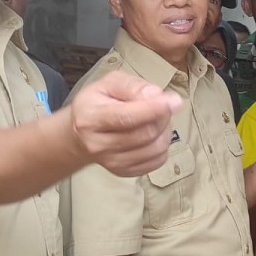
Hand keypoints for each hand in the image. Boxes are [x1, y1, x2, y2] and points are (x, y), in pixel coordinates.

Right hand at [68, 71, 182, 176]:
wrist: (80, 135)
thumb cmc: (97, 103)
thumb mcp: (109, 83)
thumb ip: (132, 86)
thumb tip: (157, 95)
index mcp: (91, 118)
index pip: (127, 117)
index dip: (154, 109)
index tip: (175, 101)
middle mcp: (99, 145)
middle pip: (146, 133)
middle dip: (162, 116)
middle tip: (162, 105)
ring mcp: (112, 162)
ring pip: (155, 148)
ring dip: (165, 131)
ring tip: (156, 119)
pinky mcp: (125, 172)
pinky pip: (157, 161)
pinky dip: (163, 146)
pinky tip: (154, 135)